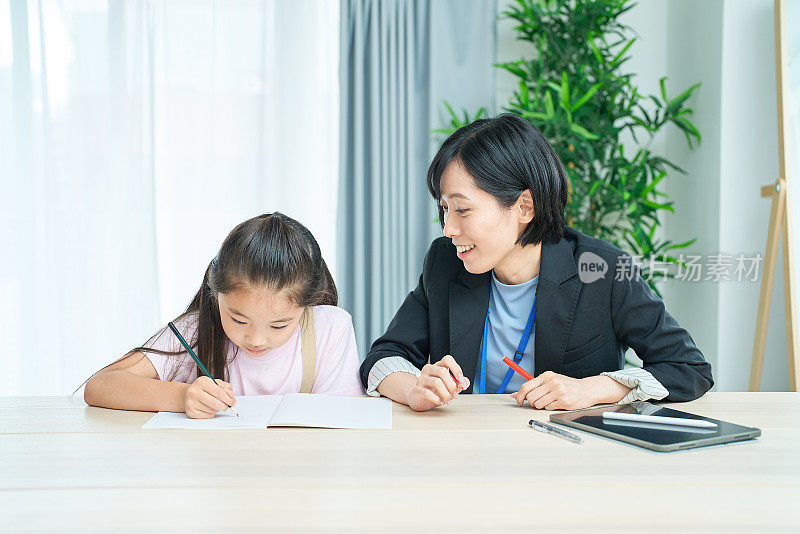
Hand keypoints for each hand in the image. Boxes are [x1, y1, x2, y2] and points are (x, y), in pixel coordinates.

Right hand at [183, 376, 236, 418]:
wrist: (188, 394)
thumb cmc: (205, 388)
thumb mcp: (215, 383)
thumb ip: (225, 387)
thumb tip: (231, 396)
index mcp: (202, 382)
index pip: (219, 392)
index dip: (228, 399)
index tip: (233, 402)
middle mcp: (194, 392)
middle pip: (216, 403)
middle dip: (225, 406)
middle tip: (227, 406)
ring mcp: (191, 402)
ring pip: (212, 410)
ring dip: (217, 409)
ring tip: (215, 405)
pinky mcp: (190, 412)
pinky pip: (207, 416)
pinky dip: (211, 414)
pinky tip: (208, 408)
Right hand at [406, 355, 469, 410]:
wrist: (419, 398)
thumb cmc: (436, 391)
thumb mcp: (449, 387)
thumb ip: (459, 384)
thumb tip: (465, 383)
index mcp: (438, 366)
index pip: (447, 359)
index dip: (456, 368)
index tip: (461, 380)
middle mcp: (429, 369)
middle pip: (442, 371)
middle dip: (452, 385)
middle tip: (455, 395)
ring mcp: (422, 378)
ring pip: (436, 382)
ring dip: (446, 394)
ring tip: (448, 400)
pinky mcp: (417, 389)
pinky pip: (428, 393)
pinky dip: (437, 399)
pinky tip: (440, 402)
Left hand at [511, 373, 630, 410]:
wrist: (587, 389)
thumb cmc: (567, 385)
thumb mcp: (551, 381)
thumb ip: (534, 386)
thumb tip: (516, 394)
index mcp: (547, 375)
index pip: (526, 386)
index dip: (519, 395)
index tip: (518, 401)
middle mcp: (552, 382)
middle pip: (531, 397)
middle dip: (531, 402)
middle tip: (537, 402)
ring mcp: (558, 392)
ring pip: (538, 404)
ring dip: (541, 405)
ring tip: (549, 401)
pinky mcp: (564, 401)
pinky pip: (548, 408)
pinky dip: (550, 408)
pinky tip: (557, 403)